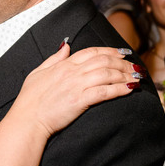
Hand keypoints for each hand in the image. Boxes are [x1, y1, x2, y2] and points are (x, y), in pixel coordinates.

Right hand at [18, 43, 141, 136]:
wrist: (27, 119)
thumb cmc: (29, 100)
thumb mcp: (38, 72)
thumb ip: (54, 58)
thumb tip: (65, 45)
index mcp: (64, 65)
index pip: (92, 52)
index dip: (110, 51)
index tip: (122, 53)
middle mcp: (72, 72)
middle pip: (104, 61)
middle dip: (123, 63)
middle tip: (135, 67)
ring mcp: (77, 85)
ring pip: (108, 74)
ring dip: (126, 74)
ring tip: (137, 77)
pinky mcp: (81, 100)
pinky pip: (105, 91)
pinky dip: (120, 89)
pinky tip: (130, 89)